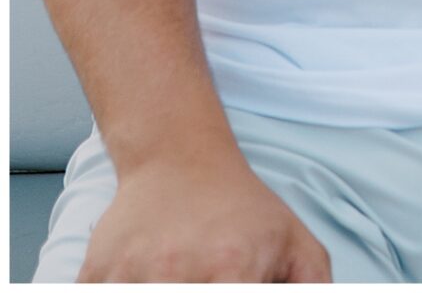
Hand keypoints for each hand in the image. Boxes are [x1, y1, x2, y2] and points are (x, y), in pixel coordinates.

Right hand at [78, 153, 330, 281]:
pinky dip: (123, 291)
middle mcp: (178, 274)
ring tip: (180, 274)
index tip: (234, 289)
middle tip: (207, 281)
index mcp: (232, 273)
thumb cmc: (243, 210)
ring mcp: (130, 274)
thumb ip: (315, 292)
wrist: (178, 154)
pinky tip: (147, 276)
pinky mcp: (94, 273)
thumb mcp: (296, 245)